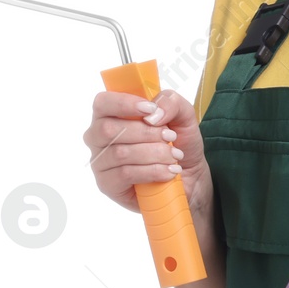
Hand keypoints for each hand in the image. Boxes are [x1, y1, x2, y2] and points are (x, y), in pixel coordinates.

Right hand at [84, 88, 210, 217]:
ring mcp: (100, 162)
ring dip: (155, 153)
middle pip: (108, 129)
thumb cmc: (178, 143)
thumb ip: (171, 103)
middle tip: (170, 137)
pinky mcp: (107, 184)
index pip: (102, 103)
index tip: (150, 109)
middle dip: (146, 133)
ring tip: (175, 156)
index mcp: (111, 115)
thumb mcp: (183, 115)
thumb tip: (153, 114)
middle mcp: (99, 138)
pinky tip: (169, 171)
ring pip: (120, 153)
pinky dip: (153, 171)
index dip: (123, 104)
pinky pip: (125, 174)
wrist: (190, 176)